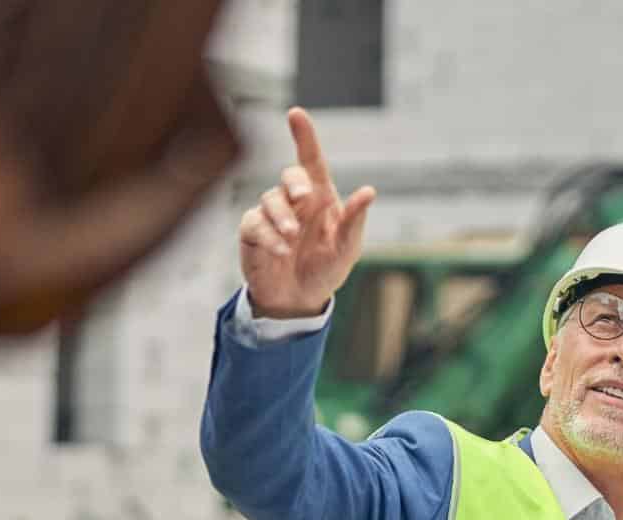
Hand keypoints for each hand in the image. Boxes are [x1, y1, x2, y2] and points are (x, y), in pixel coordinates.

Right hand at [238, 107, 375, 318]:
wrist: (299, 301)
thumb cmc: (325, 270)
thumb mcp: (347, 248)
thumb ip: (354, 220)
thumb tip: (369, 191)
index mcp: (319, 198)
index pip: (311, 161)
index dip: (304, 136)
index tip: (296, 114)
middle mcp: (294, 202)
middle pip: (289, 175)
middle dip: (295, 182)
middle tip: (305, 198)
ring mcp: (272, 215)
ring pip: (270, 198)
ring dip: (282, 216)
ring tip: (292, 238)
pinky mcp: (253, 232)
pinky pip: (256, 223)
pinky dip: (269, 236)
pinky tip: (280, 250)